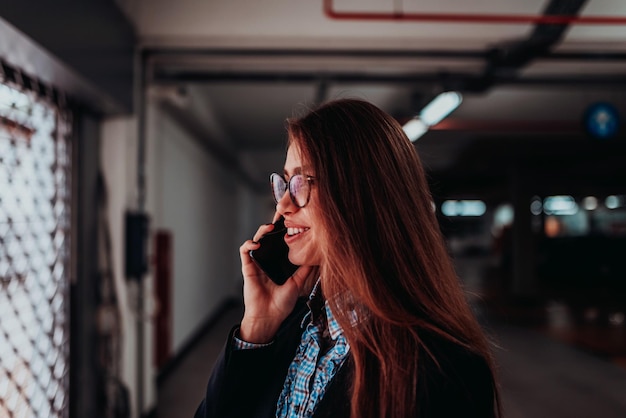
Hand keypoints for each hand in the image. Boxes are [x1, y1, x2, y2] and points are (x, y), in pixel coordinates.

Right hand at [238, 216, 314, 343]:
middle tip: (280, 217)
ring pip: (256, 240)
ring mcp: (257, 263)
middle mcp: (267, 261)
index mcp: (278, 263)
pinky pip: (245, 251)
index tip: (291, 221)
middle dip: (272, 226)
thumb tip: (316, 258)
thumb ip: (304, 270)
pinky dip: (249, 244)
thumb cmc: (281, 304)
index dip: (283, 231)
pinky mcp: (247, 267)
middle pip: (268, 238)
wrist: (268, 317)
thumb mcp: (297, 283)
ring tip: (269, 227)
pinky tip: (257, 244)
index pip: (280, 243)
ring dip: (261, 231)